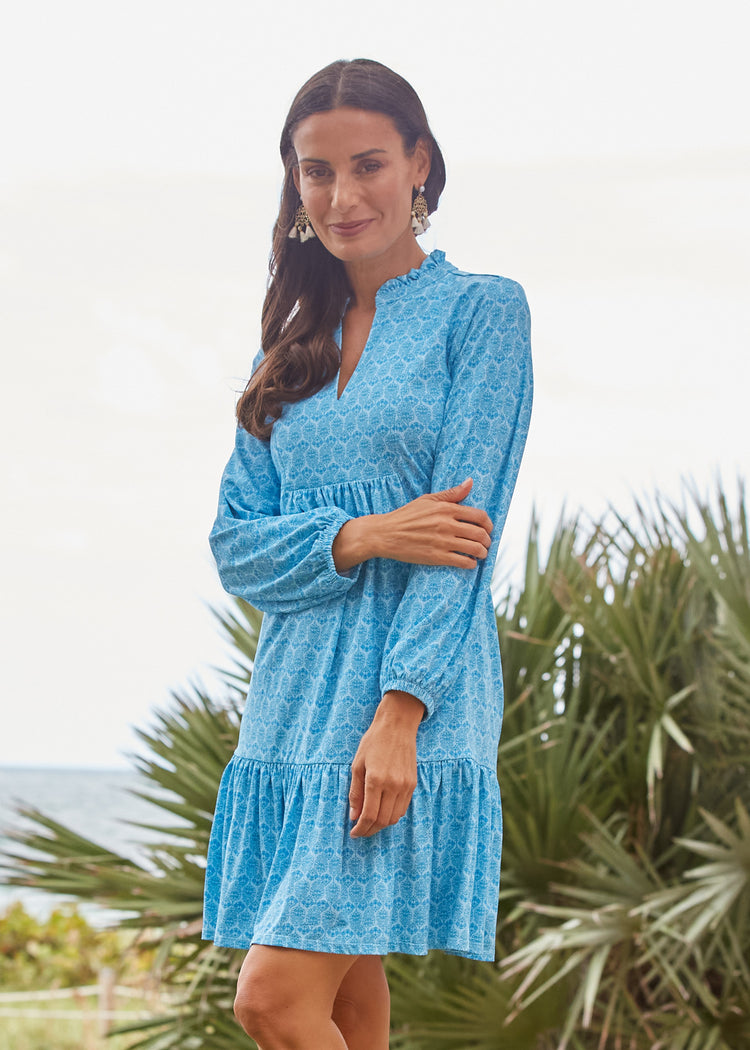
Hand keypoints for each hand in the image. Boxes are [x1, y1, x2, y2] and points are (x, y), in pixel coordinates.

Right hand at [332, 477, 492, 572]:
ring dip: (482, 553)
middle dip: (488, 540)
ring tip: (481, 554)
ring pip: (475, 549)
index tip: (488, 529)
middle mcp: (447, 525)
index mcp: (447, 509)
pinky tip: (469, 563)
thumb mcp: (427, 500)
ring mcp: (443, 541)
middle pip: (481, 534)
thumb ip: (451, 493)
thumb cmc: (406, 516)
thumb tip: (470, 482)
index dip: (489, 524)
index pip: (480, 516)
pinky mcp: (437, 557)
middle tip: (486, 543)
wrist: (385, 534)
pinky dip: (470, 564)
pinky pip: (463, 562)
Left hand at [349, 691, 422, 837]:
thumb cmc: (373, 742)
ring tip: (370, 823)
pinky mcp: (413, 784)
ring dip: (382, 825)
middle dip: (370, 830)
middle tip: (361, 831)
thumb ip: (355, 792)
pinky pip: (403, 808)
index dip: (361, 828)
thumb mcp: (357, 764)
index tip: (354, 833)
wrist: (397, 726)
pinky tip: (383, 812)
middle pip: (382, 820)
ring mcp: (405, 785)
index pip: (369, 815)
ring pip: (394, 817)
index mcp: (375, 780)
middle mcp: (392, 785)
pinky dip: (392, 815)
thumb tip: (354, 816)